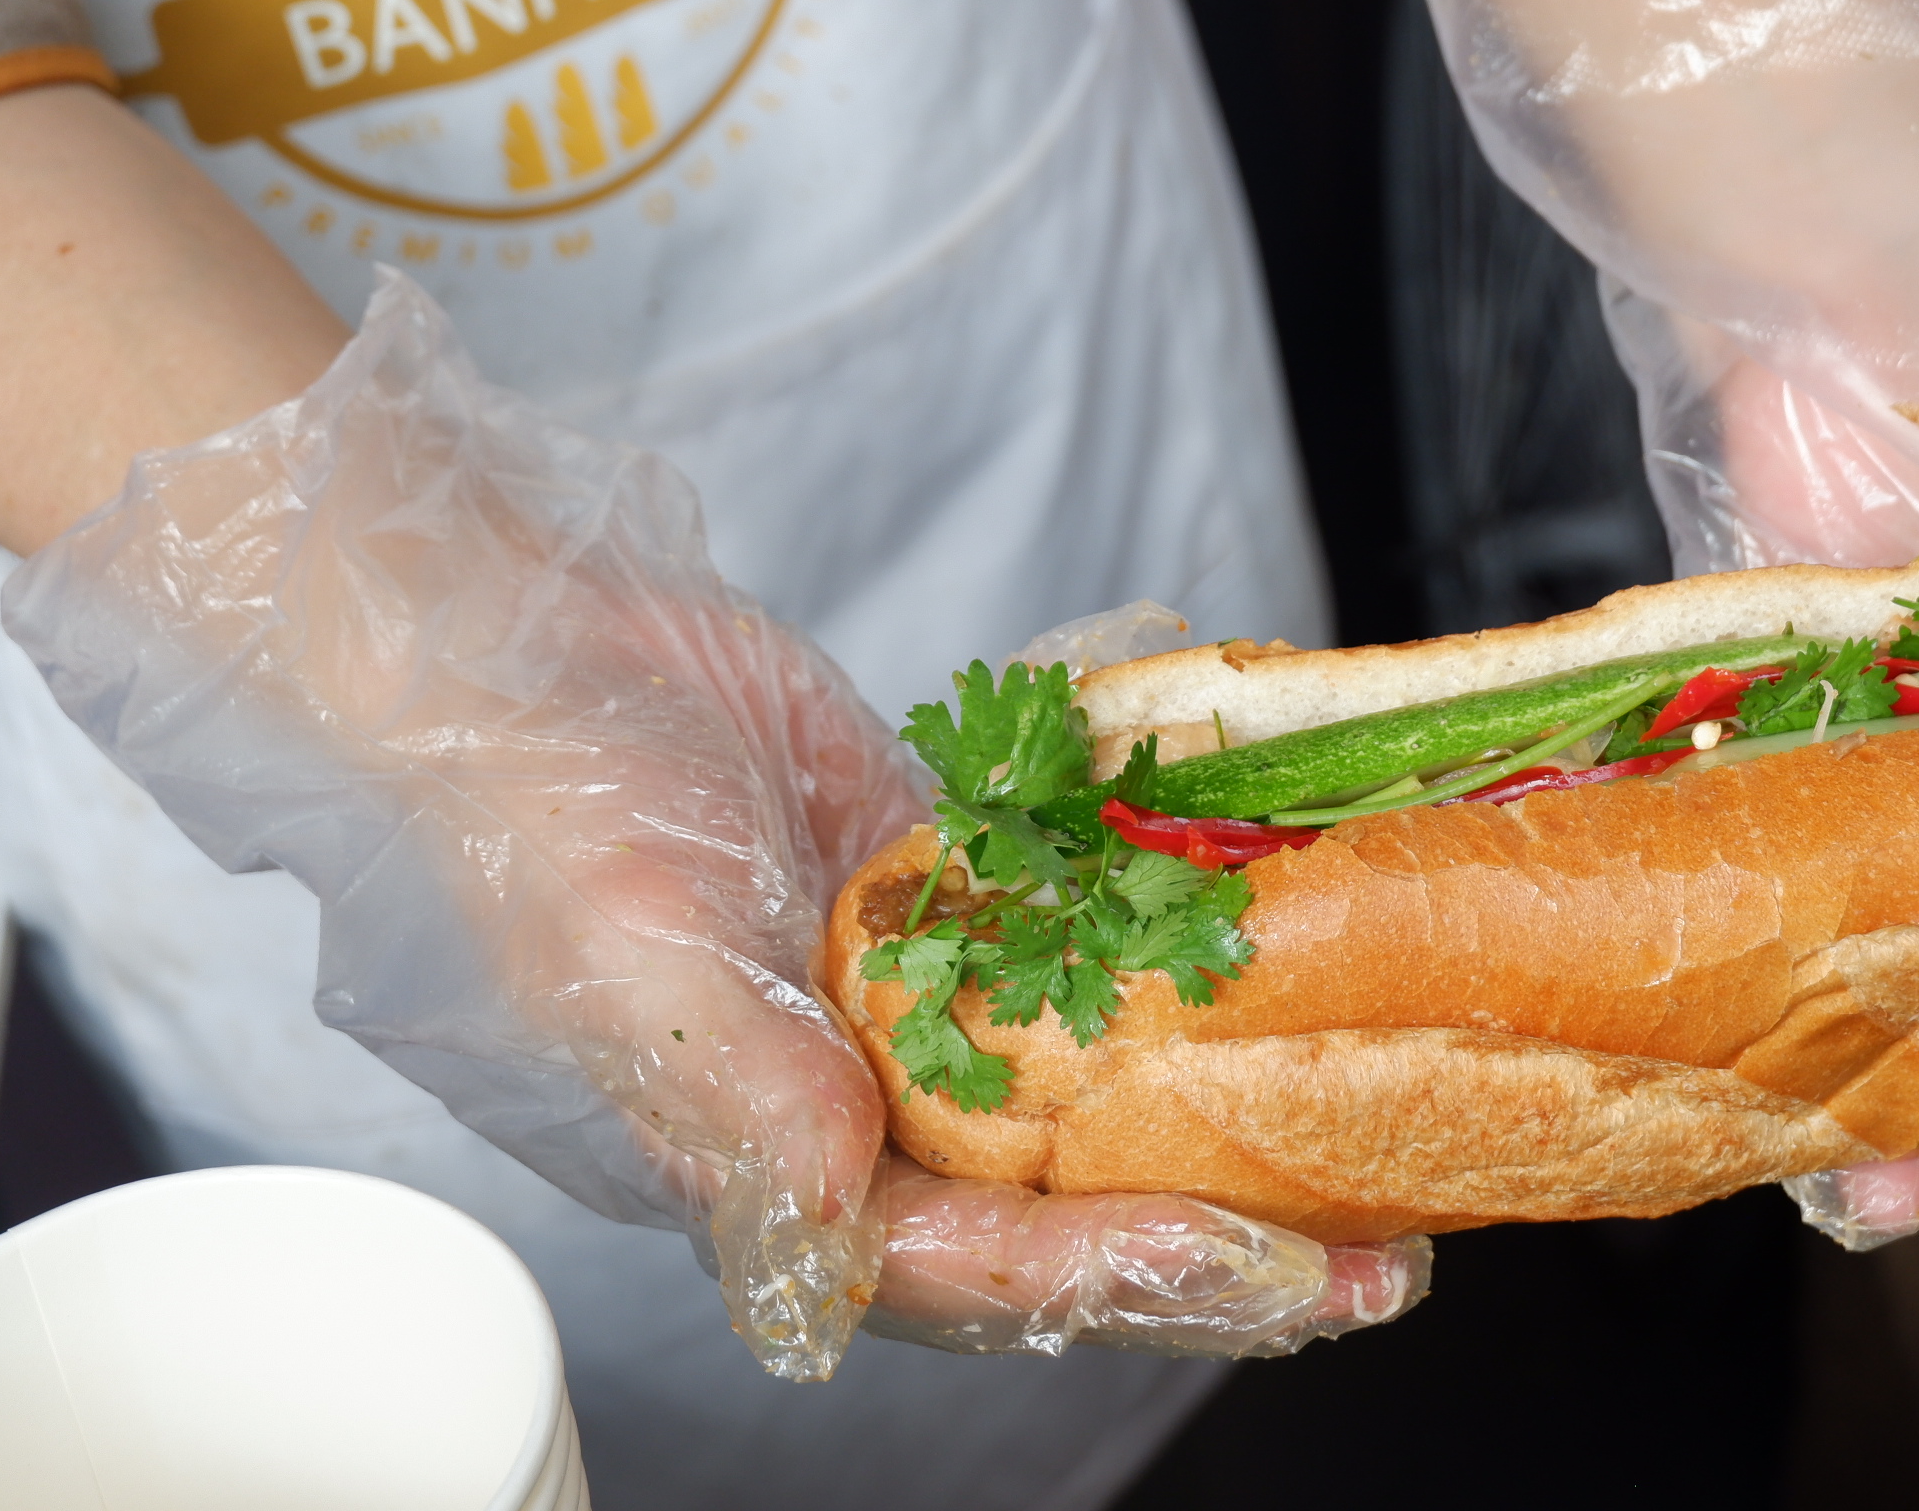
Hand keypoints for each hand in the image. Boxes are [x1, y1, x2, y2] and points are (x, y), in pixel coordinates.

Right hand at [4, 272, 1424, 1371]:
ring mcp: (927, 1020)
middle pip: (1072, 1230)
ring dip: (1233, 1151)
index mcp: (788, 1169)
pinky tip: (1300, 993)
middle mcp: (873, 1118)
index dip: (1119, 1277)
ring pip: (1103, 1123)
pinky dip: (1192, 997)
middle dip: (1223, 1261)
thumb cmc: (545, 807)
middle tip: (1375, 1268)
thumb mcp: (626, 954)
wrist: (539, 643)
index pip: (976, 1267)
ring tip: (1380, 1173)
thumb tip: (836, 1220)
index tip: (1256, 1260)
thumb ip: (737, 1095)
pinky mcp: (966, 916)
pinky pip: (1099, 976)